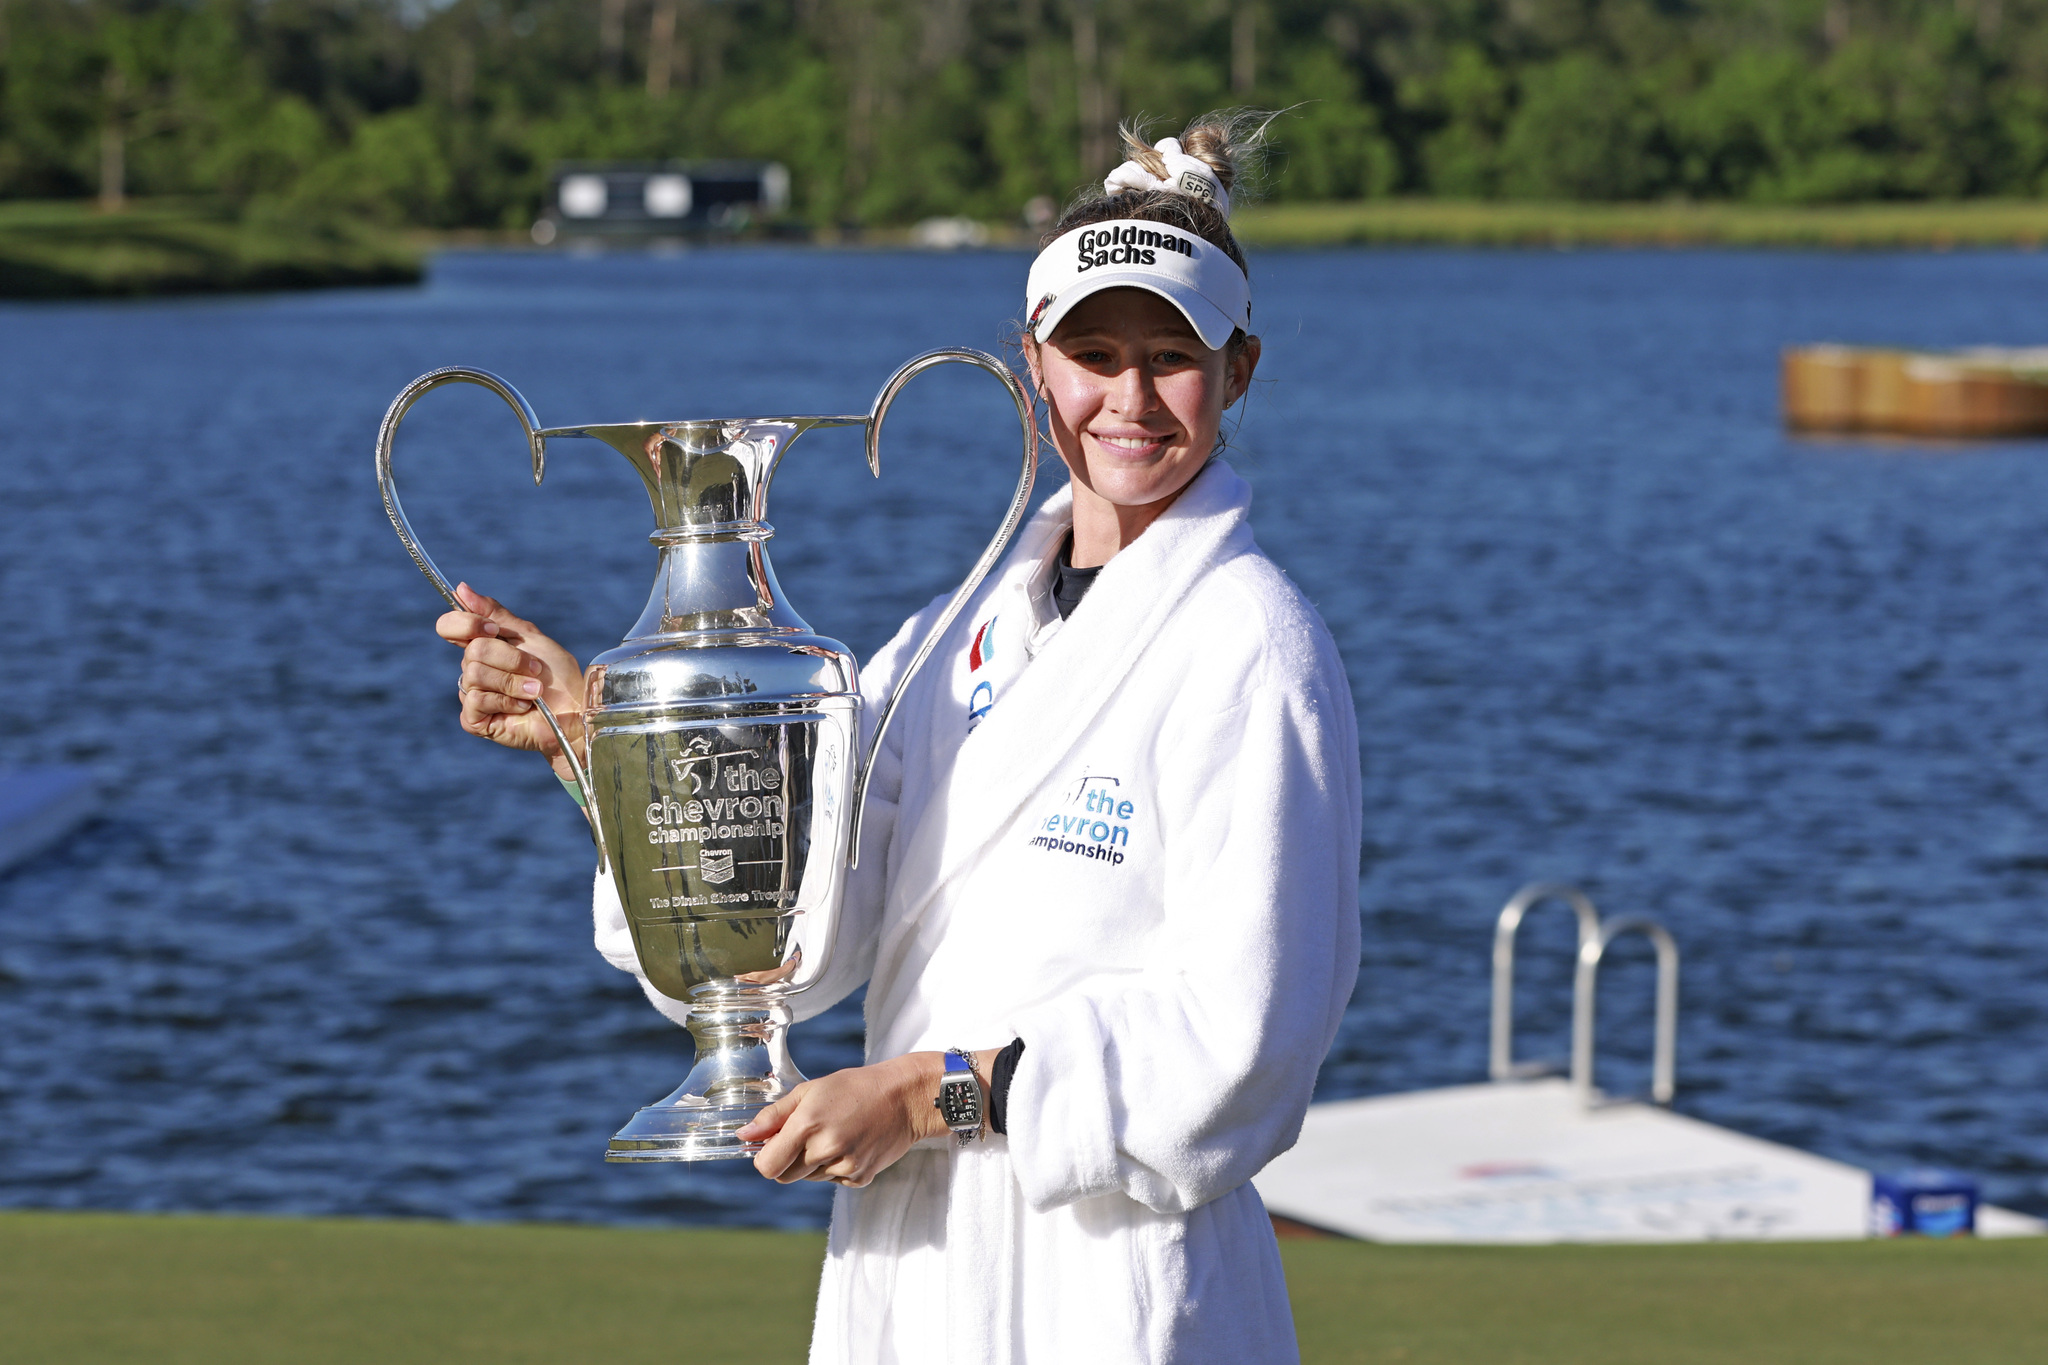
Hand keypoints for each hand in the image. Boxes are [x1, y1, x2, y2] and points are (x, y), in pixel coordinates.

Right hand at [434, 583, 586, 781]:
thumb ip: (494, 612)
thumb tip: (461, 588)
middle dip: (511, 659)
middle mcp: (472, 668)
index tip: (495, 630)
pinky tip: (523, 706)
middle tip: (535, 669)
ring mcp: (471, 694)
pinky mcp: (474, 720)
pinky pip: (477, 700)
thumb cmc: (556, 674)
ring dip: (514, 681)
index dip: (467, 623)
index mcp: (482, 645)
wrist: (574, 709)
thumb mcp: (527, 635)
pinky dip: (507, 701)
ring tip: (534, 691)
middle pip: (473, 650)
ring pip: (476, 674)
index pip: (449, 626)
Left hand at [738, 1047, 1005, 1186]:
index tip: (771, 1143)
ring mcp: (844, 1167)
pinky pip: (832, 1180)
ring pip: (809, 1178)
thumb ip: (775, 1114)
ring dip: (811, 1162)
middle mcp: (825, 1150)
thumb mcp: (812, 1090)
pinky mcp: (860, 1178)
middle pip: (784, 1176)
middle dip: (786, 1160)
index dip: (763, 1156)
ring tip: (833, 1133)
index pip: (766, 1166)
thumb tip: (745, 1134)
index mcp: (808, 1125)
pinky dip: (834, 1166)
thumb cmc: (857, 1087)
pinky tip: (850, 1143)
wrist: (906, 1098)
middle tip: (805, 1134)